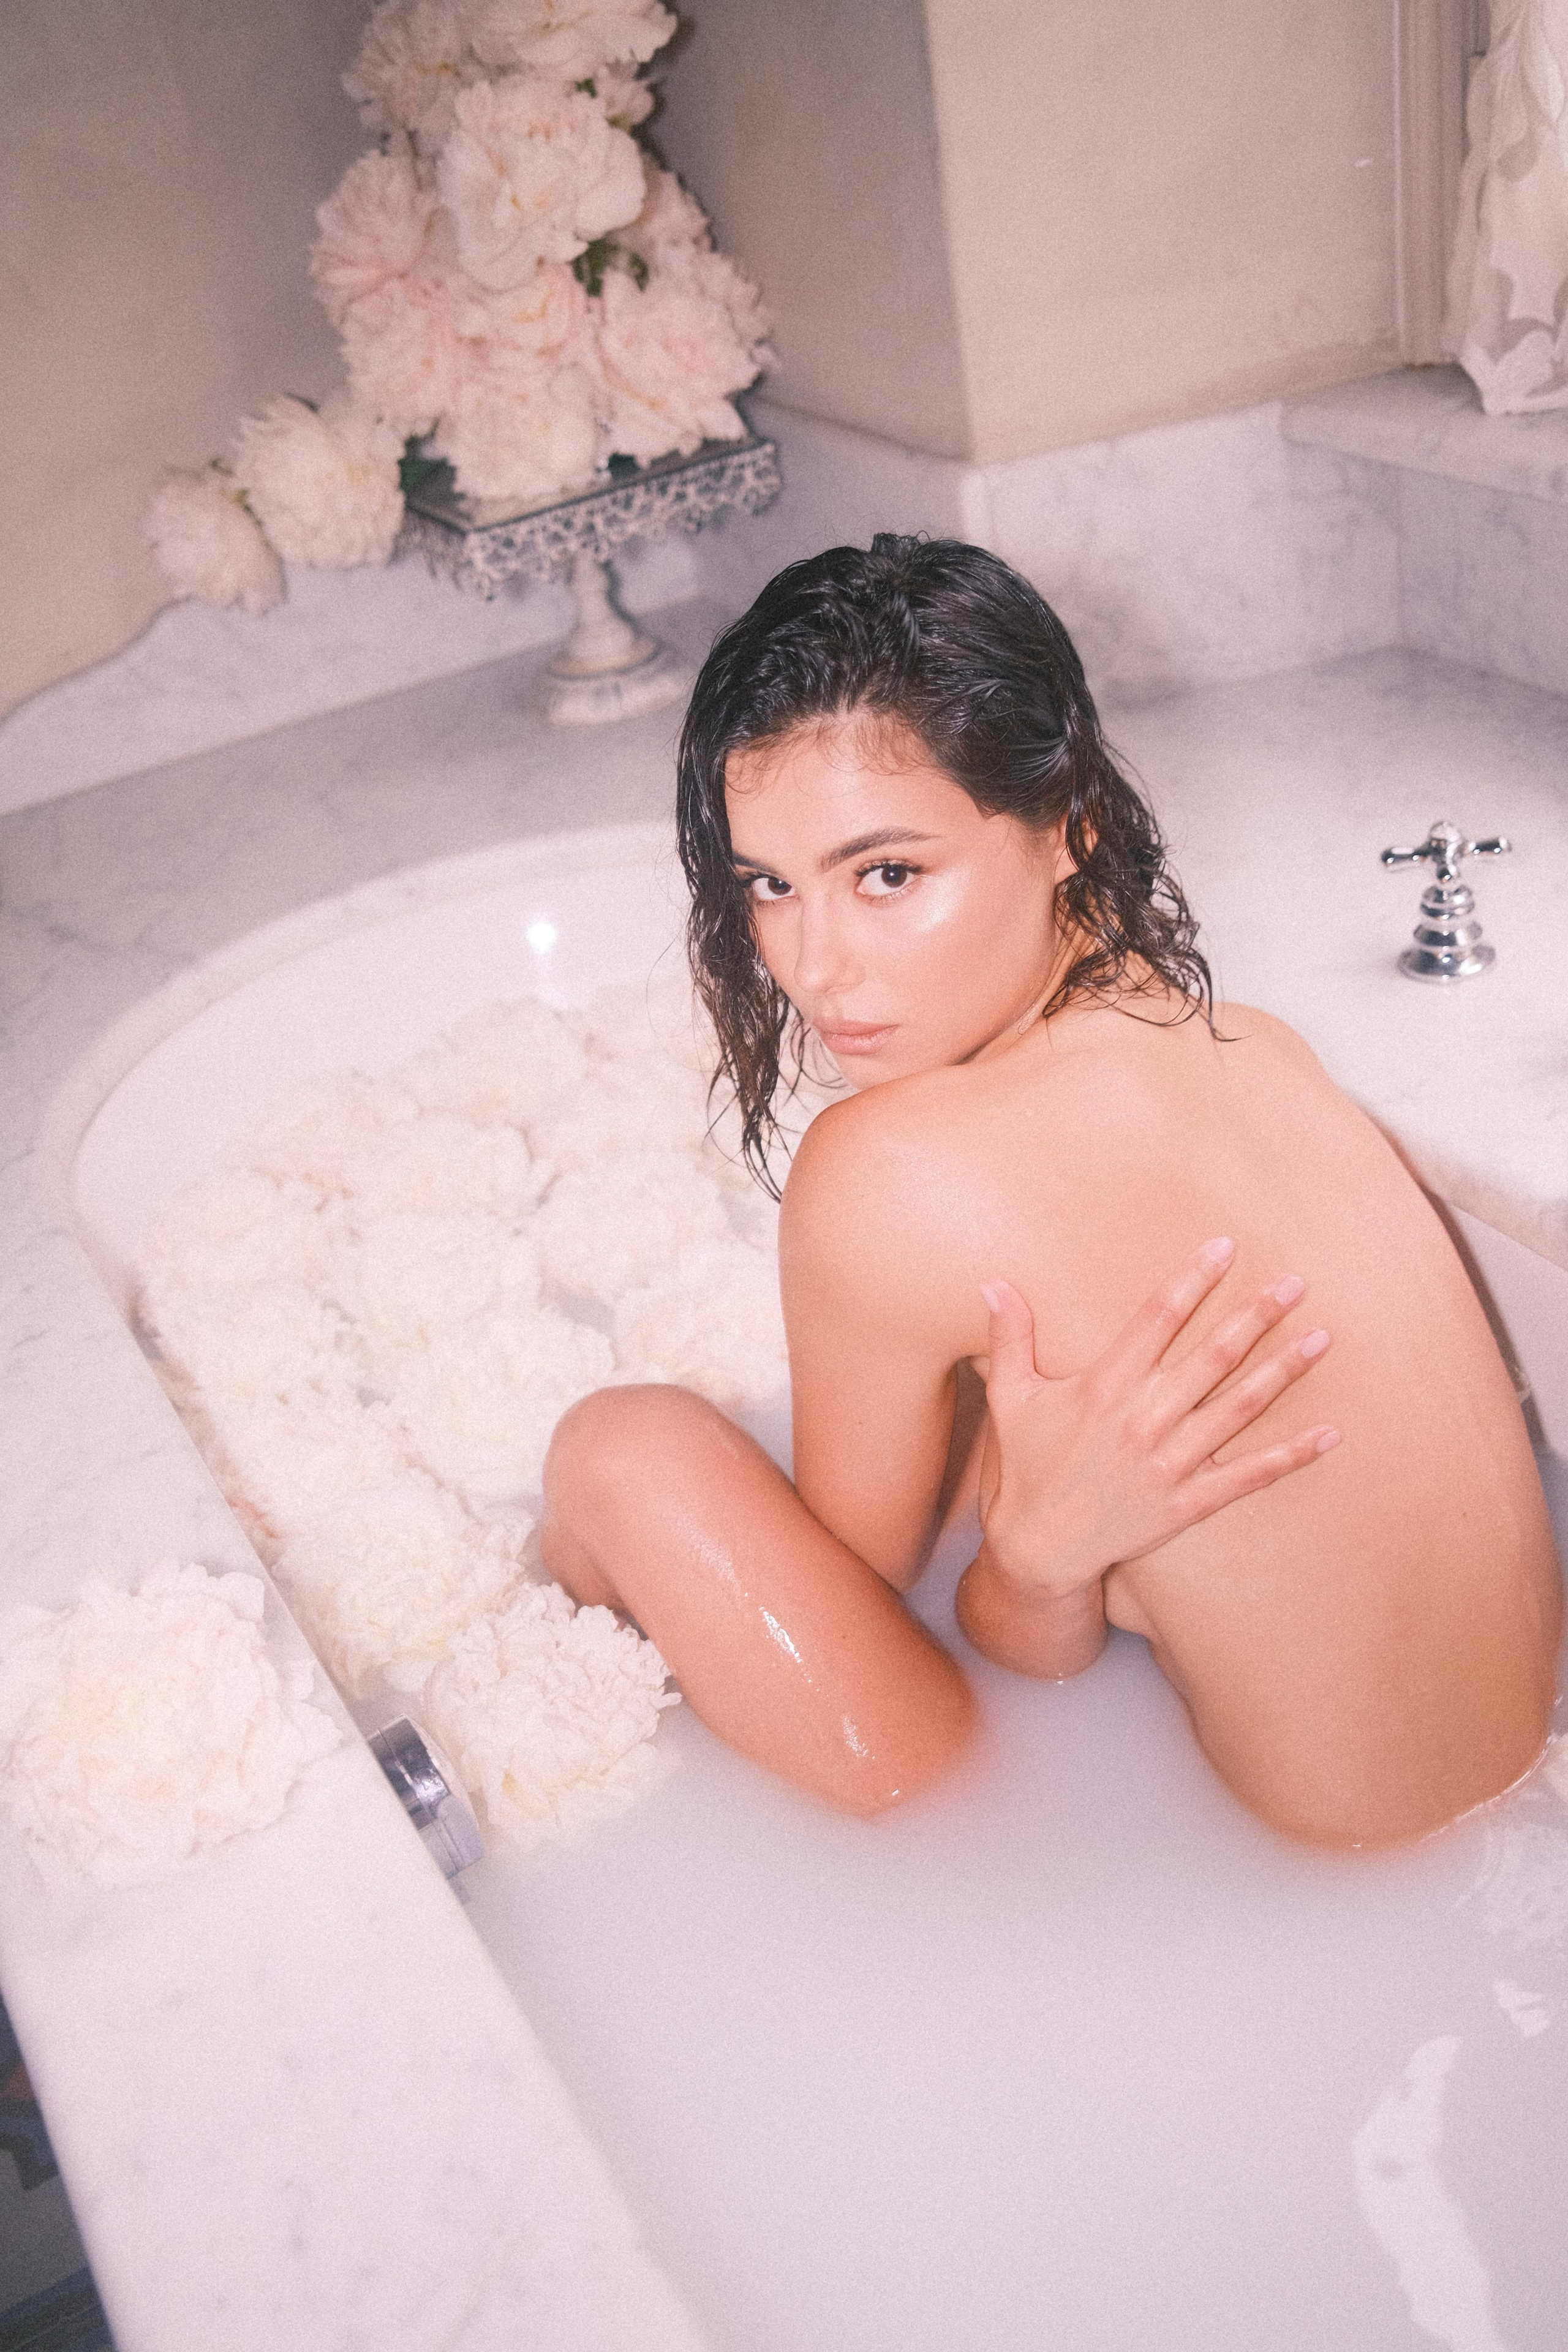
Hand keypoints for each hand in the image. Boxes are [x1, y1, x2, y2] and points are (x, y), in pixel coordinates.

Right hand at [955, 1238, 1338, 1677]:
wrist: (1038, 1550)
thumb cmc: (1028, 1466)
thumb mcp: (1010, 1398)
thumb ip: (1010, 1337)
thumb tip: (991, 1282)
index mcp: (1104, 1387)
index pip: (1157, 1320)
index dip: (1192, 1280)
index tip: (1225, 1247)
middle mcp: (1142, 1420)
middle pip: (1211, 1357)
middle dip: (1255, 1316)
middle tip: (1296, 1283)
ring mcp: (1169, 1463)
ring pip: (1237, 1408)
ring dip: (1282, 1372)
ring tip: (1322, 1337)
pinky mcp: (1187, 1503)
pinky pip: (1247, 1477)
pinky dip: (1290, 1457)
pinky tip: (1329, 1435)